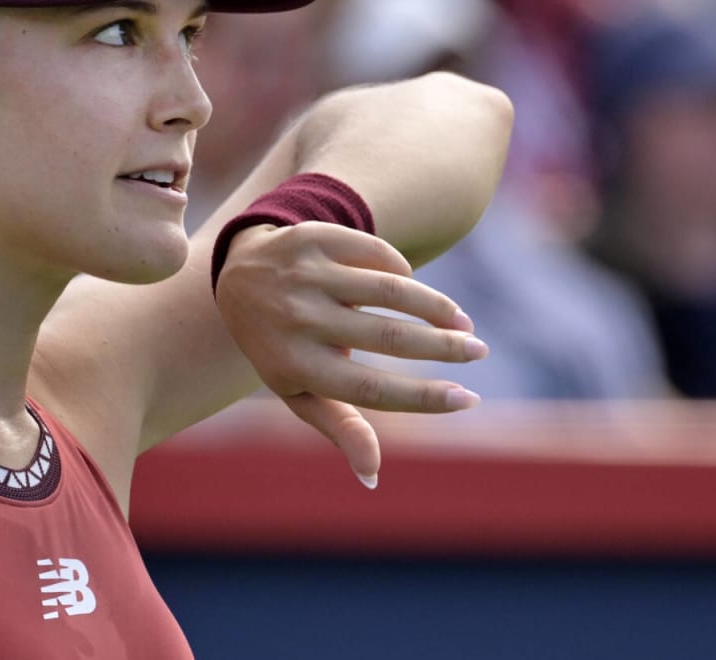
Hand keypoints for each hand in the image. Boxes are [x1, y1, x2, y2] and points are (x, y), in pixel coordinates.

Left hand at [214, 222, 485, 488]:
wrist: (237, 273)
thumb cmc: (280, 344)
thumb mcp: (297, 388)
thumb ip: (338, 426)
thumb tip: (372, 477)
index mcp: (294, 365)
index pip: (370, 388)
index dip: (423, 397)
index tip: (468, 399)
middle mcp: (298, 319)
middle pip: (388, 337)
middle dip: (445, 347)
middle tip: (477, 351)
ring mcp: (305, 275)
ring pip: (391, 289)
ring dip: (436, 306)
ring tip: (461, 321)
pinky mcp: (313, 238)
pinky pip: (376, 253)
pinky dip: (402, 271)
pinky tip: (413, 287)